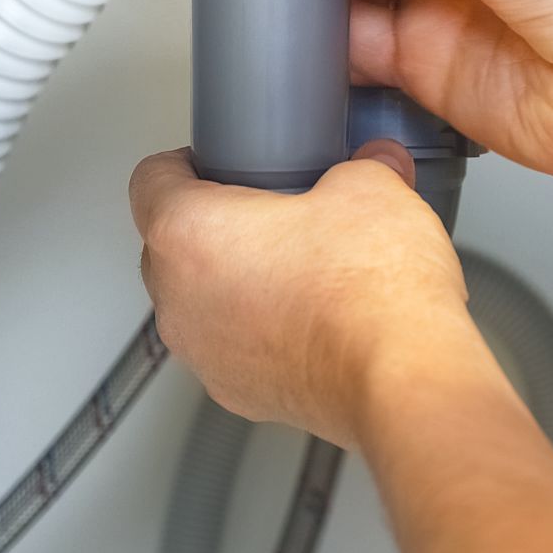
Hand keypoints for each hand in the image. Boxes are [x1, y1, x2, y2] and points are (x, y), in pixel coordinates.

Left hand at [130, 140, 490, 446]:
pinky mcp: (239, 394)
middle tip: (268, 207)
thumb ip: (362, 165)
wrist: (401, 379)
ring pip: (200, 301)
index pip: (151, 179)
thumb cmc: (369, 294)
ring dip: (235, 281)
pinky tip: (314, 315)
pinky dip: (261, 329)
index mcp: (189, 234)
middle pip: (169, 245)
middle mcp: (180, 300)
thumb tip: (374, 165)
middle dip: (214, 223)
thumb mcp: (371, 188)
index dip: (184, 161)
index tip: (214, 158)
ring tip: (297, 264)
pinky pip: (234, 347)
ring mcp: (205, 355)